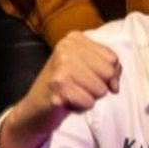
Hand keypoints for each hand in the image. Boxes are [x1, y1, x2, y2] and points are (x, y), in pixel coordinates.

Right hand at [0, 33, 120, 147]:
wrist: (34, 108)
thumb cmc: (66, 86)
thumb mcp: (88, 68)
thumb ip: (110, 68)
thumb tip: (114, 85)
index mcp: (74, 39)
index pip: (113, 59)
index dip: (107, 74)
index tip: (88, 76)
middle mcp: (66, 49)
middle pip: (109, 73)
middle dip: (99, 86)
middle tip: (78, 86)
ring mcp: (60, 67)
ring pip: (101, 89)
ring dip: (89, 97)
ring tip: (72, 93)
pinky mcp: (57, 87)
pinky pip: (89, 102)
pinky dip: (81, 106)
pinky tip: (66, 101)